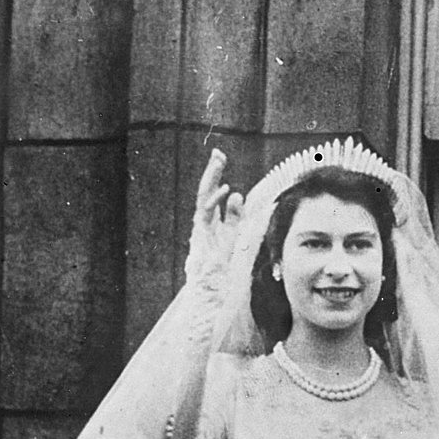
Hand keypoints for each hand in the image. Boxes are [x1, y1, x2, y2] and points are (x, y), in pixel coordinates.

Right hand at [186, 149, 243, 281]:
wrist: (211, 285)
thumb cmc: (220, 263)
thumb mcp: (234, 235)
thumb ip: (235, 216)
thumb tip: (238, 194)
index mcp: (210, 218)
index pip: (212, 191)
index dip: (215, 174)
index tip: (220, 157)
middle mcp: (203, 219)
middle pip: (205, 190)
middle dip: (211, 171)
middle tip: (217, 153)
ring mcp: (200, 226)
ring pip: (203, 196)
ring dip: (211, 178)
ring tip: (219, 162)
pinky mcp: (201, 234)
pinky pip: (206, 213)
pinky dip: (216, 200)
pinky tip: (227, 190)